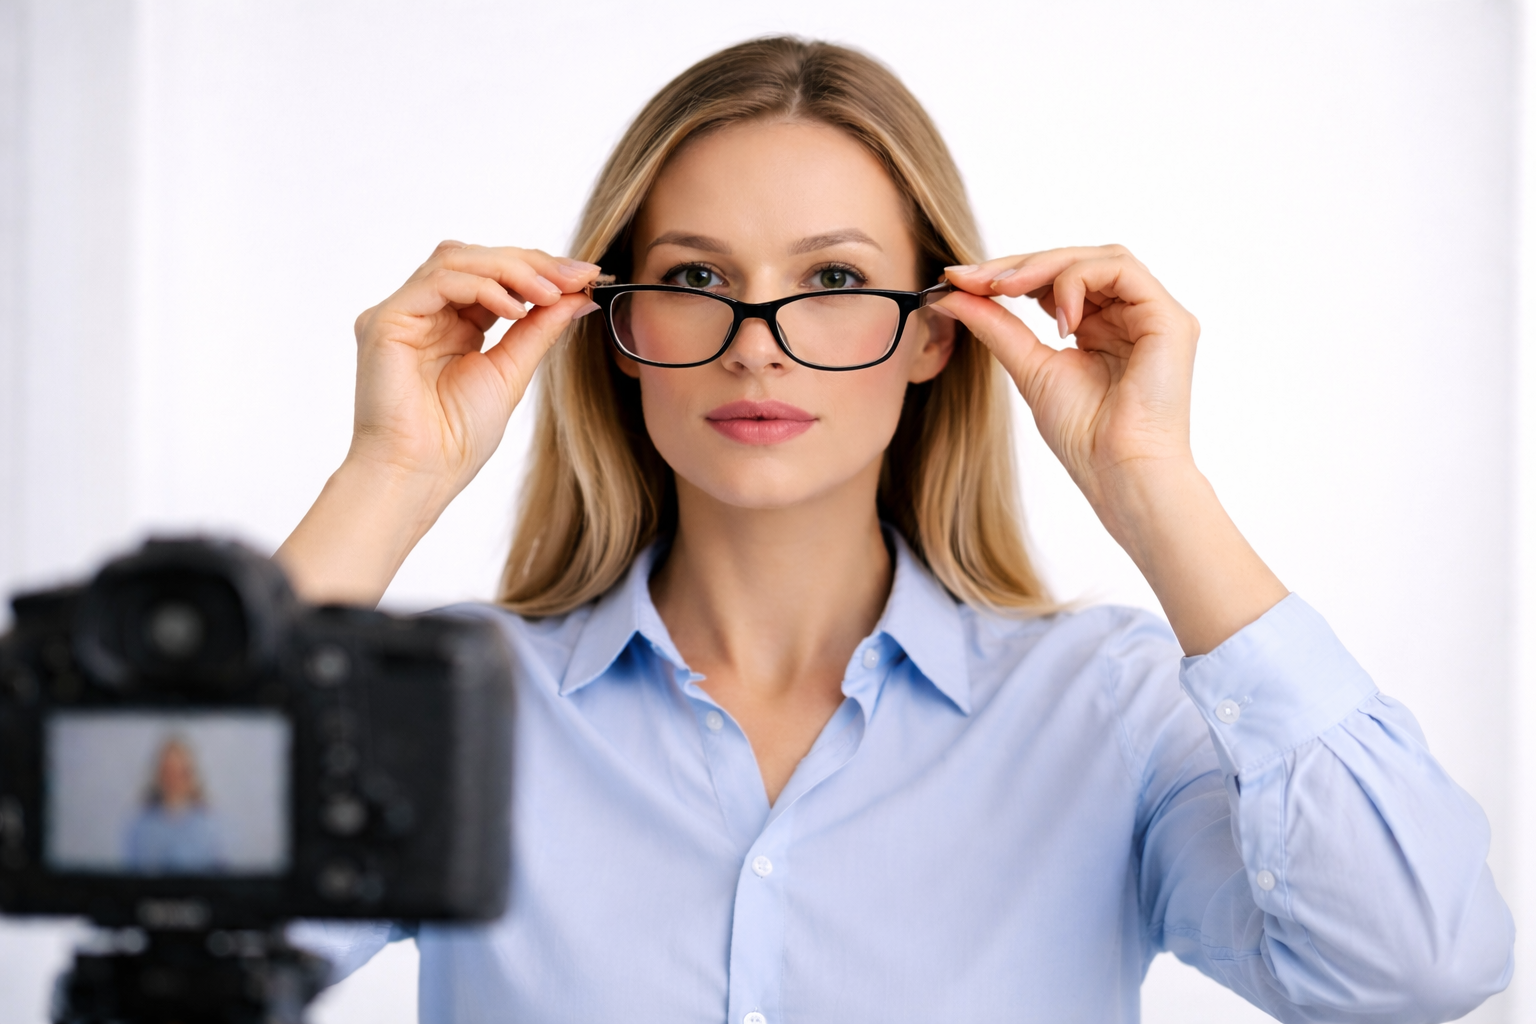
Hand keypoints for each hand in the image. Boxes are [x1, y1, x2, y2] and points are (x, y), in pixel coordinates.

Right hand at [349, 241, 600, 493]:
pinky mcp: (385, 320)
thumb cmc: (458, 438)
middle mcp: (424, 312)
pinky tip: (516, 309)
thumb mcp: (511, 372)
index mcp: (452, 324)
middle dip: (532, 263)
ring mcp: (402, 313)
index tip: (587, 276)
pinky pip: (438, 282)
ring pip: (457, 260)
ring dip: (511, 270)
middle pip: (478, 259)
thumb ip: (538, 329)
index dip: (540, 271)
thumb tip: (579, 297)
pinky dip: (482, 287)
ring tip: (551, 292)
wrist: (421, 474)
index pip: (496, 277)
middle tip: (577, 276)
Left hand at [936, 245, 1198, 529]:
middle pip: (1076, 261)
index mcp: (1102, 326)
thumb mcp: (1029, 367)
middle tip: (973, 277)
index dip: (1009, 272)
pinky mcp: (1169, 318)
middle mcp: (1131, 314)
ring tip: (1005, 290)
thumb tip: (954, 294)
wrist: (1118, 471)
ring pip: (1098, 258)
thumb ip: (997, 327)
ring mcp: (1152, 313)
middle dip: (1019, 265)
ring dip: (1044, 267)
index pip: (1056, 279)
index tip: (959, 279)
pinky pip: (1120, 271)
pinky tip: (1057, 319)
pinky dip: (1079, 282)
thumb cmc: (1083, 435)